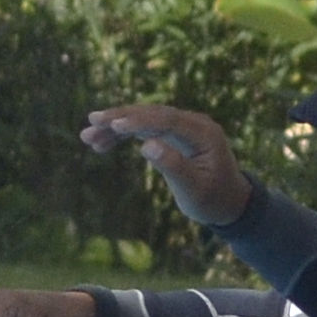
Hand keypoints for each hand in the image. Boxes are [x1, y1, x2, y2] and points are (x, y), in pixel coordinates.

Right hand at [80, 102, 251, 228]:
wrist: (228, 202)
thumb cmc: (212, 200)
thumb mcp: (193, 190)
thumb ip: (173, 167)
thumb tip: (146, 146)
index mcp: (203, 134)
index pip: (166, 120)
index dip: (138, 120)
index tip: (113, 124)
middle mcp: (193, 123)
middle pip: (151, 114)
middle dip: (119, 118)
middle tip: (91, 122)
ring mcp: (183, 127)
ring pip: (145, 119)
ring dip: (116, 126)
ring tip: (87, 136)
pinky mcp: (173, 134)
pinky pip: (145, 128)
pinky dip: (124, 134)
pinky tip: (102, 142)